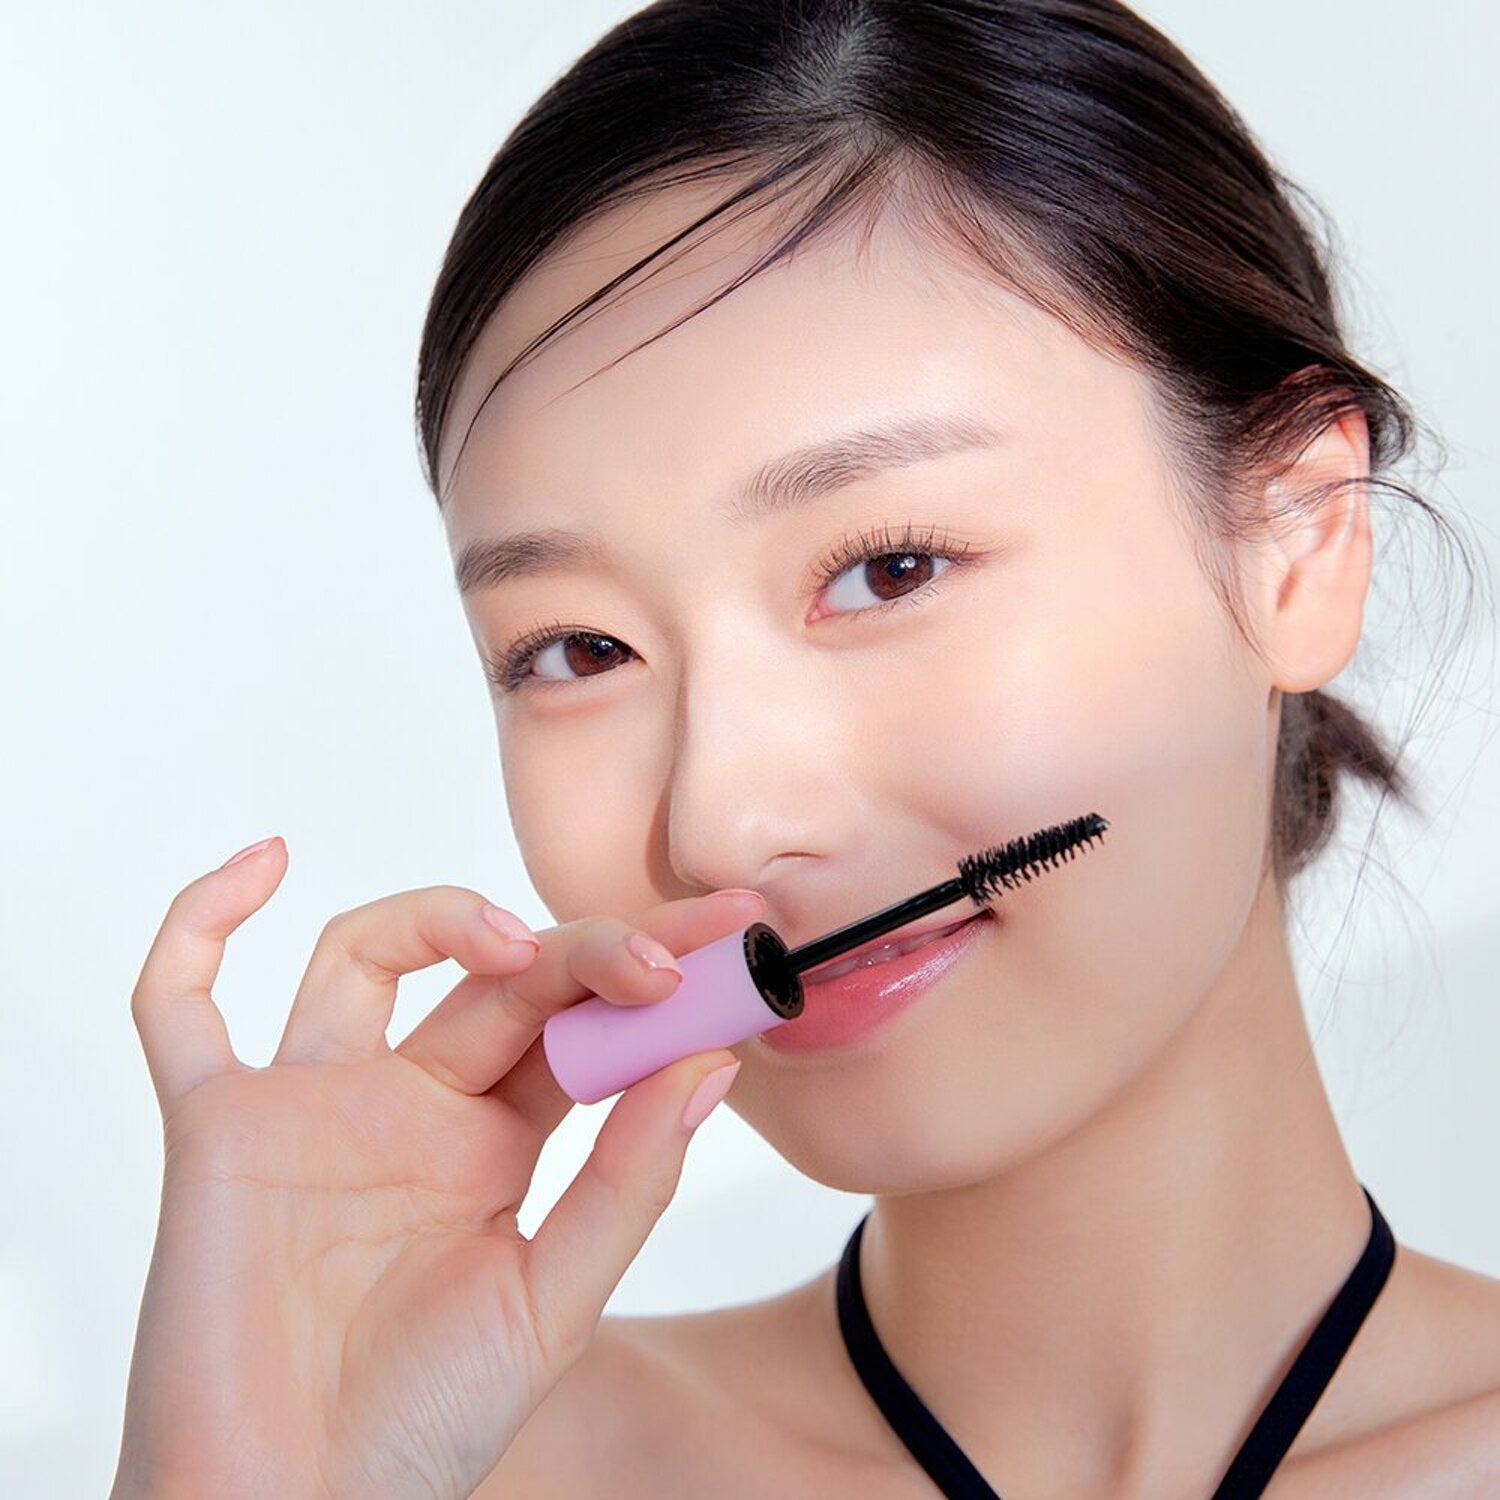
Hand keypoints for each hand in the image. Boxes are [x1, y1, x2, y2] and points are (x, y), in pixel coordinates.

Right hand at [111, 837, 759, 1499]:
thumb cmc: (417, 1427)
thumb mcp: (551, 1302)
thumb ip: (626, 1183)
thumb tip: (710, 1062)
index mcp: (491, 1142)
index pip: (580, 1024)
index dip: (653, 979)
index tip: (738, 940)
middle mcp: (407, 1106)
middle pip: (497, 980)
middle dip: (585, 949)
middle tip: (664, 951)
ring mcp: (313, 1107)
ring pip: (365, 956)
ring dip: (440, 920)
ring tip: (518, 945)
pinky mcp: (217, 1129)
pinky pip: (178, 1010)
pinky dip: (199, 928)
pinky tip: (262, 863)